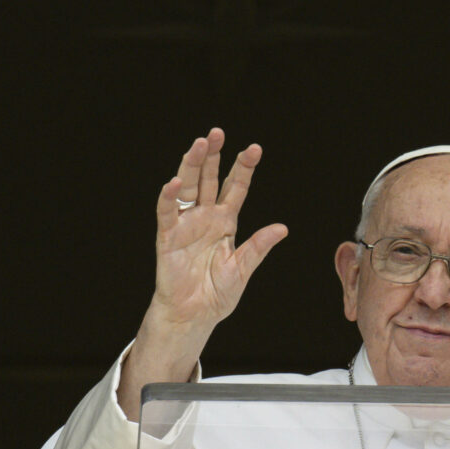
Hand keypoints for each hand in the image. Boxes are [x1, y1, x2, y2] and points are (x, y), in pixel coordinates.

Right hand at [150, 127, 287, 332]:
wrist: (195, 315)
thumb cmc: (217, 294)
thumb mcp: (244, 269)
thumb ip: (259, 247)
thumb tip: (282, 228)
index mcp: (226, 222)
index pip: (236, 188)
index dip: (243, 169)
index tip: (254, 149)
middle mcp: (205, 217)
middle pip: (210, 180)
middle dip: (214, 156)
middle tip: (218, 133)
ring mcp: (186, 224)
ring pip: (188, 187)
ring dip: (193, 165)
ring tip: (200, 144)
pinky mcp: (168, 237)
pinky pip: (167, 212)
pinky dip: (170, 197)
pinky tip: (175, 182)